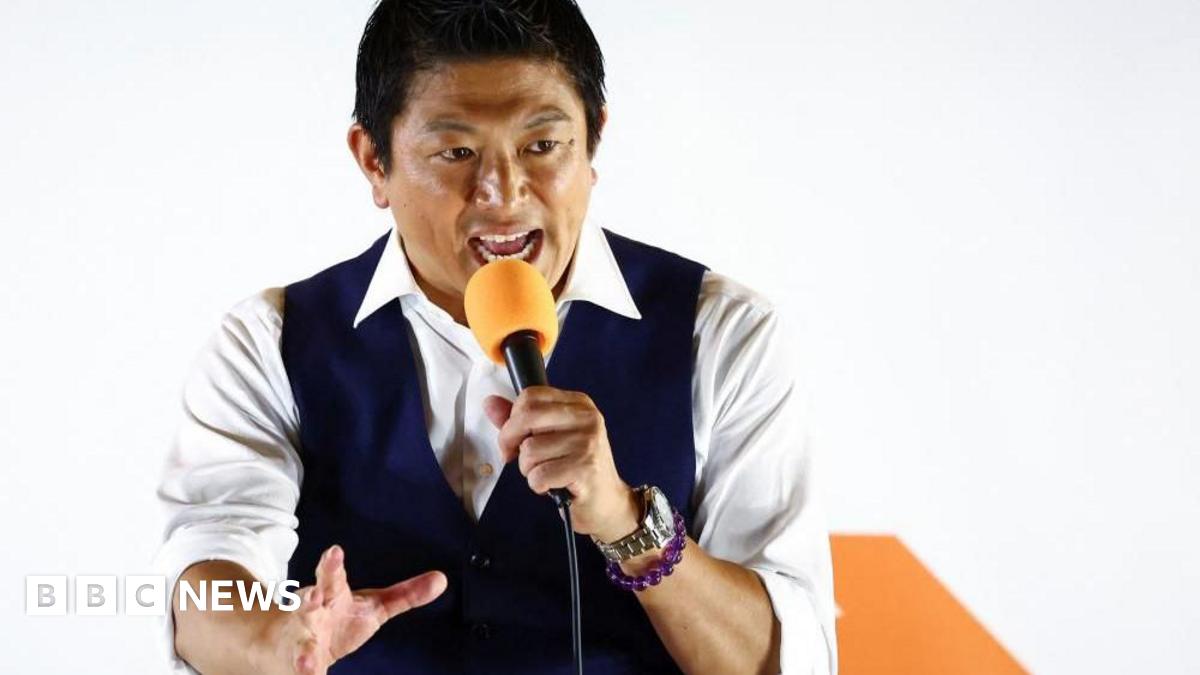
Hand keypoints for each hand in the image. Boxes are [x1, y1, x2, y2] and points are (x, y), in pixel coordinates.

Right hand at [257, 545, 446, 674]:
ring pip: (301, 642)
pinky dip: (307, 673)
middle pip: (308, 602)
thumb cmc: (338, 620)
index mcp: (332, 595)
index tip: (334, 551)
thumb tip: (442, 579)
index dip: (332, 564)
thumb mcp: (373, 606)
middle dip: (308, 598)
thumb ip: (405, 595)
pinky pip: (303, 670)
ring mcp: (303, 640)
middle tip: (311, 594)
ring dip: (304, 651)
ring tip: (306, 662)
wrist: (290, 646)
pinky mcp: (300, 663)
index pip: (332, 576)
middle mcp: (312, 614)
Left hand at [483, 386, 641, 542]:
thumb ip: (519, 420)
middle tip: (515, 457)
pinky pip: (540, 475)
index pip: (531, 396)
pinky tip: (553, 486)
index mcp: (578, 404)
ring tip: (546, 473)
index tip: (513, 439)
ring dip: (528, 469)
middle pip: (527, 416)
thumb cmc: (576, 468)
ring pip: (530, 449)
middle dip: (510, 441)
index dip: (511, 419)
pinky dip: (538, 485)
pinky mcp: (585, 468)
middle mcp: (586, 418)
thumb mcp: (550, 438)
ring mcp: (588, 442)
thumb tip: (490, 403)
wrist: (608, 502)